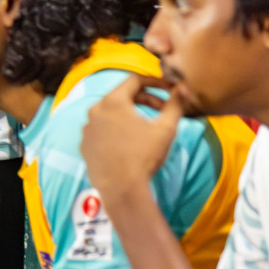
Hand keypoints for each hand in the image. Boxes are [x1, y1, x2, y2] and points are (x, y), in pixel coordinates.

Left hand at [81, 74, 181, 201]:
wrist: (121, 188)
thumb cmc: (143, 156)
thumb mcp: (165, 129)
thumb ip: (175, 105)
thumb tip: (183, 89)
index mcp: (112, 101)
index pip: (135, 80)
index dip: (155, 82)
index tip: (169, 90)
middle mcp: (94, 110)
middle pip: (122, 96)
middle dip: (146, 100)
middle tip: (163, 111)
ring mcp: (87, 128)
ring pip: (111, 113)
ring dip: (130, 115)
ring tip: (147, 127)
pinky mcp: (85, 144)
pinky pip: (102, 130)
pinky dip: (117, 131)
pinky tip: (130, 143)